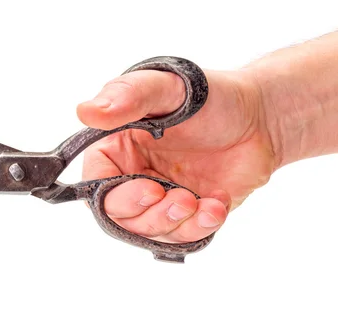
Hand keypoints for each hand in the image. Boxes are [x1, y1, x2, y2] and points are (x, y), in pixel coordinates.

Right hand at [77, 68, 275, 242]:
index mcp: (117, 148)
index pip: (94, 183)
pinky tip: (217, 204)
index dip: (114, 194)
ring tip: (201, 200)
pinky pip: (182, 236)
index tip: (148, 187)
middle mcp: (131, 175)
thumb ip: (127, 95)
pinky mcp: (187, 215)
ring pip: (149, 231)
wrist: (261, 119)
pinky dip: (200, 227)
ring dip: (175, 223)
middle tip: (181, 198)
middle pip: (118, 215)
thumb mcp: (169, 86)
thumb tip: (86, 111)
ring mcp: (160, 198)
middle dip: (148, 215)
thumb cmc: (211, 97)